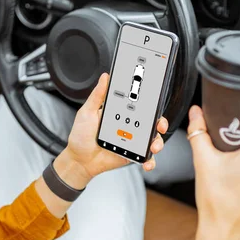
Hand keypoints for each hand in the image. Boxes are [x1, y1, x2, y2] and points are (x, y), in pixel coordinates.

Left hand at [55, 73, 168, 187]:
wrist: (79, 159)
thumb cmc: (81, 136)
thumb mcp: (87, 112)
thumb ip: (97, 95)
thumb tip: (105, 78)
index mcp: (120, 113)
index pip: (139, 104)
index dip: (150, 102)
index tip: (156, 99)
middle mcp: (129, 125)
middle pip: (151, 121)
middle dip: (160, 122)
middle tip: (159, 125)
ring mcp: (132, 140)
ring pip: (153, 139)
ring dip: (157, 142)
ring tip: (152, 146)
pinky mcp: (132, 154)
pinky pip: (146, 157)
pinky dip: (150, 160)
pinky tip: (146, 161)